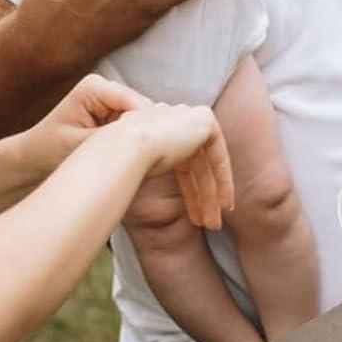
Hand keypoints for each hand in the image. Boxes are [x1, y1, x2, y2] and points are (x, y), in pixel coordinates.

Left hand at [21, 72, 150, 176]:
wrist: (33, 155)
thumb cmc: (49, 149)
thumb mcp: (80, 145)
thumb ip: (112, 137)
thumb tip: (145, 135)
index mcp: (95, 86)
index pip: (135, 103)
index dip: (144, 128)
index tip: (147, 154)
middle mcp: (105, 86)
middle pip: (142, 108)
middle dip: (142, 132)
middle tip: (140, 160)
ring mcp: (110, 97)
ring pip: (142, 117)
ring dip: (138, 137)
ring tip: (130, 159)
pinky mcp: (113, 110)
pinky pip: (135, 124)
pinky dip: (133, 139)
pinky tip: (126, 155)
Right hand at [113, 103, 233, 229]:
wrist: (124, 148)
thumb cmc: (118, 167)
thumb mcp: (134, 174)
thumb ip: (148, 176)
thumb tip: (137, 197)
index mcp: (154, 129)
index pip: (179, 163)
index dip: (189, 191)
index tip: (194, 217)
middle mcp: (172, 119)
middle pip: (194, 164)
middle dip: (202, 196)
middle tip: (207, 223)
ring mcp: (188, 117)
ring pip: (206, 164)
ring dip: (211, 195)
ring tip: (213, 224)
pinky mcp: (204, 120)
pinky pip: (218, 155)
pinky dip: (223, 181)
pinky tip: (223, 205)